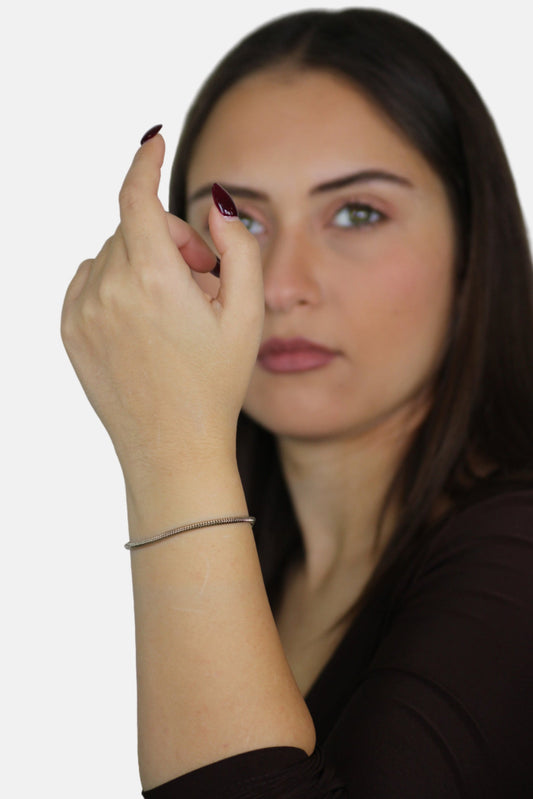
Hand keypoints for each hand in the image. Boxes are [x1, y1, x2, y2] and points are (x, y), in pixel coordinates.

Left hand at [60, 131, 263, 479]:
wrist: (172, 447)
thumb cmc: (216, 384)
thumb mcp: (247, 315)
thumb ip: (237, 247)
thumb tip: (215, 204)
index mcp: (154, 280)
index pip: (136, 196)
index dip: (145, 161)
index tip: (154, 140)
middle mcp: (108, 290)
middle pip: (134, 228)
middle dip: (170, 239)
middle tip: (202, 277)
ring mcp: (82, 312)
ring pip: (111, 254)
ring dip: (144, 263)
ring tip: (175, 309)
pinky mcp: (69, 331)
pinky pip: (89, 280)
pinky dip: (115, 282)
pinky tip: (144, 319)